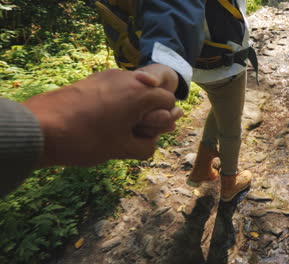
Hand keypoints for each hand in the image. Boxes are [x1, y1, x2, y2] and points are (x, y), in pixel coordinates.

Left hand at [23, 69, 178, 166]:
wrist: (41, 128)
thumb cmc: (87, 140)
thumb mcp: (123, 149)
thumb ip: (147, 146)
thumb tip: (153, 141)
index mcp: (141, 94)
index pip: (168, 101)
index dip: (163, 118)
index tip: (148, 132)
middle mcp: (128, 78)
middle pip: (152, 93)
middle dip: (148, 112)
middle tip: (134, 131)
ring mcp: (109, 76)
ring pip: (133, 89)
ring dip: (132, 106)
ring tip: (116, 126)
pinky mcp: (94, 78)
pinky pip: (116, 87)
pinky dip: (117, 101)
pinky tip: (102, 118)